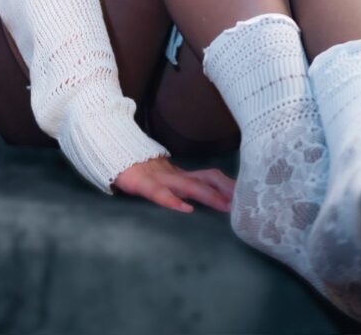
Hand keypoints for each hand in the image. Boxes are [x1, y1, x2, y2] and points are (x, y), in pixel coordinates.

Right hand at [111, 156, 235, 213]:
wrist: (112, 152)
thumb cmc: (140, 170)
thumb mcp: (164, 180)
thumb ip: (181, 185)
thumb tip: (203, 197)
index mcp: (181, 175)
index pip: (210, 176)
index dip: (228, 184)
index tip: (248, 193)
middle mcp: (175, 175)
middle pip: (206, 178)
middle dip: (226, 189)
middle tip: (244, 201)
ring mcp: (160, 178)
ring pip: (188, 185)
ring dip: (209, 196)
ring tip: (224, 207)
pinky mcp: (142, 184)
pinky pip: (159, 194)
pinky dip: (173, 201)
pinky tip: (185, 209)